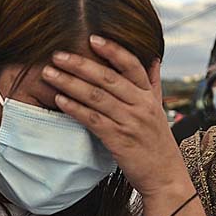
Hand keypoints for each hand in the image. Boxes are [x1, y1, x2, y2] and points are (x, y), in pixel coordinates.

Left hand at [44, 35, 190, 199]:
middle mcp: (141, 106)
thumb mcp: (159, 110)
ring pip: (96, 97)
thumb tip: (153, 58)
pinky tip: (59, 100)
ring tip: (50, 74)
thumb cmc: (158, 144)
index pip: (131, 65)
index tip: (92, 38)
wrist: (165, 177)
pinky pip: (93, 119)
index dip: (112, 50)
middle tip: (57, 54)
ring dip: (70, 83)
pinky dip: (75, 108)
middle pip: (108, 78)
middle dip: (80, 64)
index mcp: (149, 96)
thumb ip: (153, 84)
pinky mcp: (119, 140)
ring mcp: (130, 122)